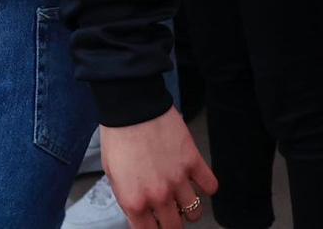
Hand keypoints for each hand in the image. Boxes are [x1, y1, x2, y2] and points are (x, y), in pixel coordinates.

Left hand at [100, 107, 217, 227]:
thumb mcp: (112, 174)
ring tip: (185, 201)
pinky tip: (200, 183)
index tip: (154, 225)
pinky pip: (210, 185)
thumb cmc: (117, 136)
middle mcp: (158, 196)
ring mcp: (178, 179)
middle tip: (170, 215)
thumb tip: (140, 210)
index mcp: (134, 201)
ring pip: (195, 212)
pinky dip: (207, 187)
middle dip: (172, 224)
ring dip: (191, 209)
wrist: (132, 107)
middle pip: (174, 227)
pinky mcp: (192, 161)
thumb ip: (127, 196)